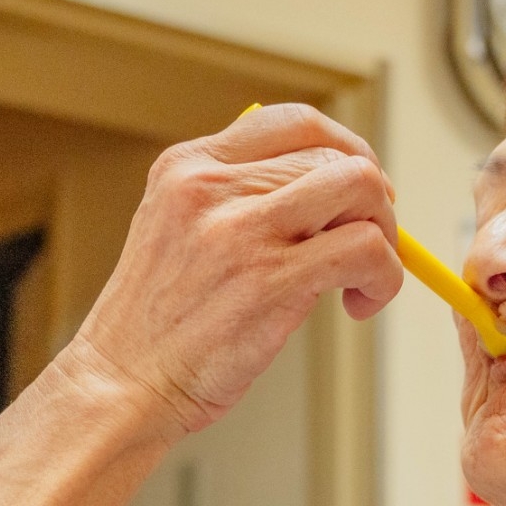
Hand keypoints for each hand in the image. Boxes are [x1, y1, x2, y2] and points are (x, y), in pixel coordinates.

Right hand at [71, 103, 401, 436]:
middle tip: (368, 244)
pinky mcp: (270, 280)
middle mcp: (211, 186)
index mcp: (187, 166)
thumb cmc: (157, 325)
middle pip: (335, 155)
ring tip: (363, 277)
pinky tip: (357, 304)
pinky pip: (365, 250)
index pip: (293, 123)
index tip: (358, 190)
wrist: (122, 383)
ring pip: (360, 187)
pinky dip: (383, 277)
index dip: (344, 148)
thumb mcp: (176, 230)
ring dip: (384, 234)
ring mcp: (240, 230)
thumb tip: (325, 185)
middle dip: (372, 201)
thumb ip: (233, 198)